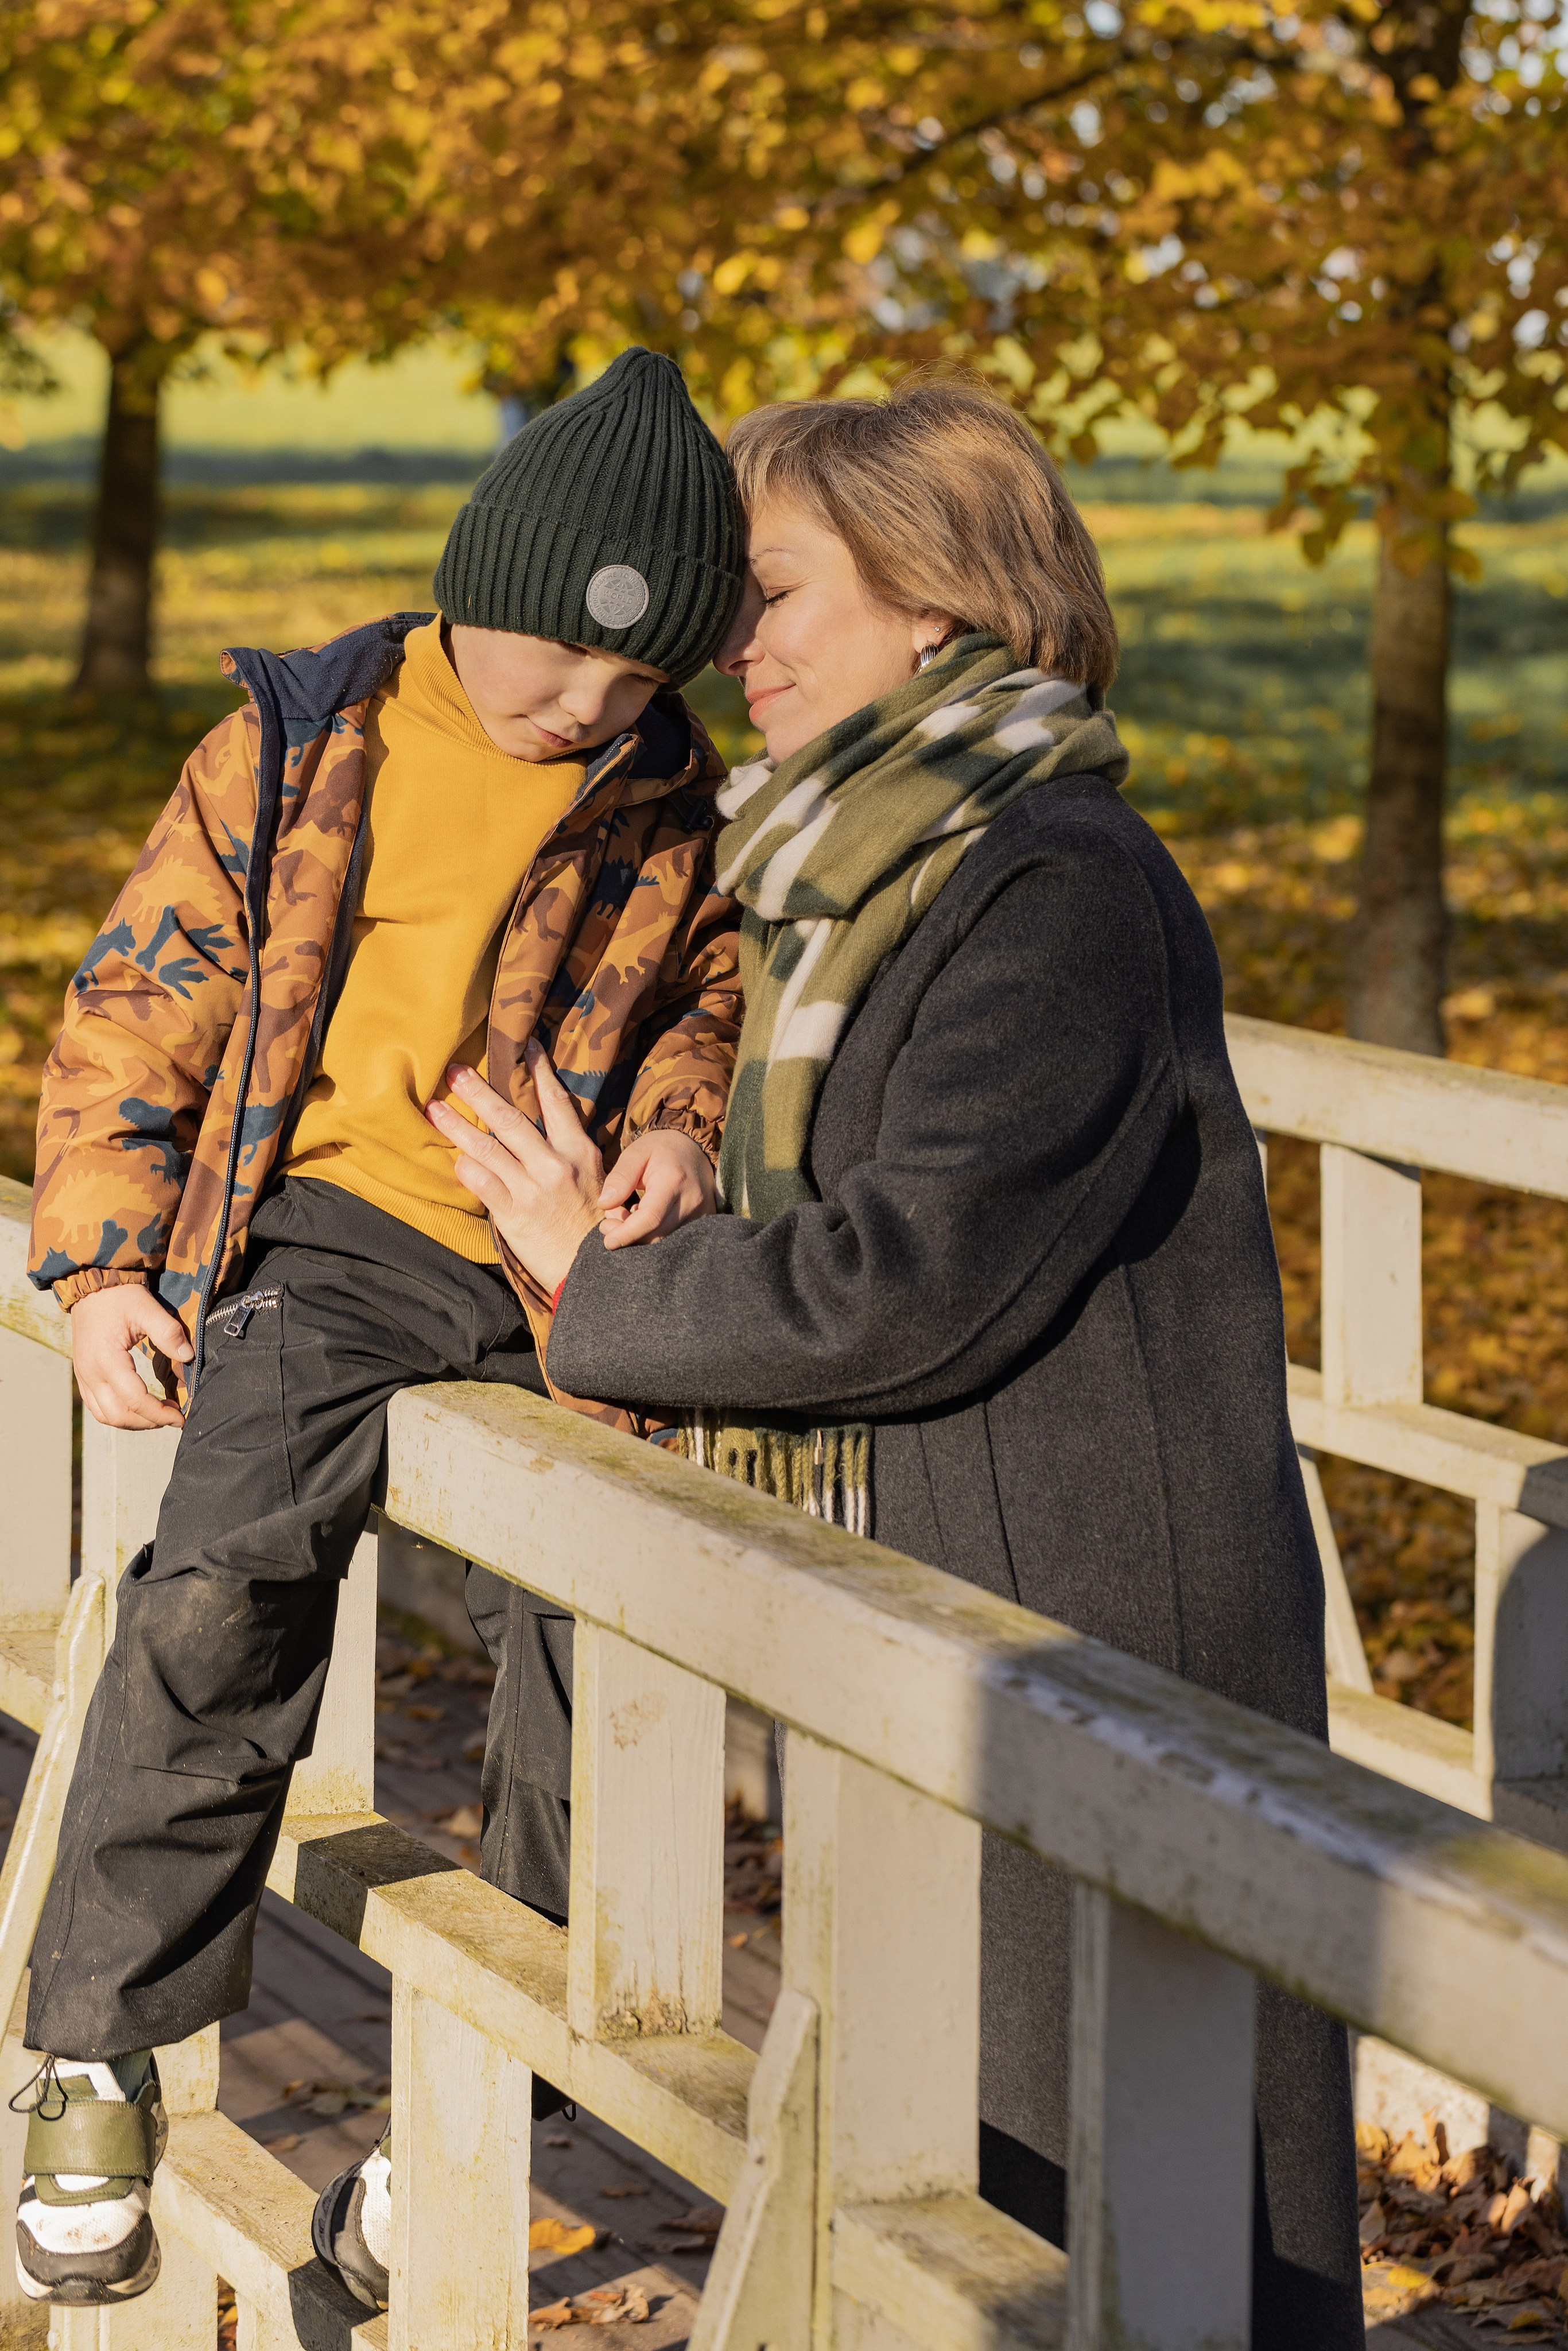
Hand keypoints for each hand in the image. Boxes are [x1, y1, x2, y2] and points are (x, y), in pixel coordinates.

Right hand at [71, 1285, 190, 1429]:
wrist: (90, 1286)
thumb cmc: (119, 1297)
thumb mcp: (147, 1308)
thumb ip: (168, 1333)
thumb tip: (189, 1357)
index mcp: (107, 1359)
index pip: (135, 1399)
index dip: (160, 1413)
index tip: (181, 1417)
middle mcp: (90, 1373)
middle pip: (118, 1415)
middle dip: (148, 1422)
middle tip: (173, 1417)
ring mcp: (84, 1376)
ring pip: (106, 1416)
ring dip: (133, 1422)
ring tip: (159, 1414)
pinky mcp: (83, 1376)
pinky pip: (97, 1406)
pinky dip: (118, 1414)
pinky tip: (138, 1408)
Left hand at [426, 1044, 604, 1293]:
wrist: (597, 1271)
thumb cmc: (595, 1224)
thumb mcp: (594, 1179)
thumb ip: (568, 1152)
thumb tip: (539, 1126)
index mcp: (579, 1151)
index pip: (555, 1101)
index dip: (539, 1069)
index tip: (525, 1042)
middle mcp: (555, 1165)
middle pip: (510, 1118)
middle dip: (478, 1091)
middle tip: (454, 1069)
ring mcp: (533, 1190)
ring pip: (487, 1147)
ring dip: (456, 1125)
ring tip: (434, 1107)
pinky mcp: (515, 1215)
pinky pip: (482, 1184)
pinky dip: (465, 1168)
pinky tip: (451, 1157)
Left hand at [598, 1128, 716, 1248]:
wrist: (694, 1148)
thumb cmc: (662, 1148)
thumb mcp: (636, 1153)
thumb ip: (620, 1178)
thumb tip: (604, 1205)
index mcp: (673, 1180)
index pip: (650, 1218)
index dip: (627, 1234)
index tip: (608, 1241)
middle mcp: (691, 1201)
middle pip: (656, 1235)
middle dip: (628, 1236)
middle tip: (608, 1223)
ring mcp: (701, 1213)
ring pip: (664, 1239)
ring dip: (639, 1235)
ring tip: (624, 1215)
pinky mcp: (702, 1219)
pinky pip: (674, 1235)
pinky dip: (653, 1233)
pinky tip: (642, 1217)